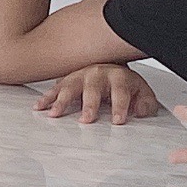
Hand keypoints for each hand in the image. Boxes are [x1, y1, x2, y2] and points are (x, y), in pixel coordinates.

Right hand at [32, 64, 162, 124]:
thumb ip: (146, 103)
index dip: (120, 106)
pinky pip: (54, 89)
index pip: (120, 91)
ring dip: (61, 101)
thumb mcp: (142, 91)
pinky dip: (46, 98)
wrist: (107, 65)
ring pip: (70, 87)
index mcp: (119, 76)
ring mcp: (80, 76)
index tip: (118, 121)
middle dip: (89, 105)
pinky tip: (39, 106)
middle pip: (92, 88)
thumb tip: (140, 112)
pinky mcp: (67, 80)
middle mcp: (98, 74)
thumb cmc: (123, 83)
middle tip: (86, 119)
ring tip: (55, 114)